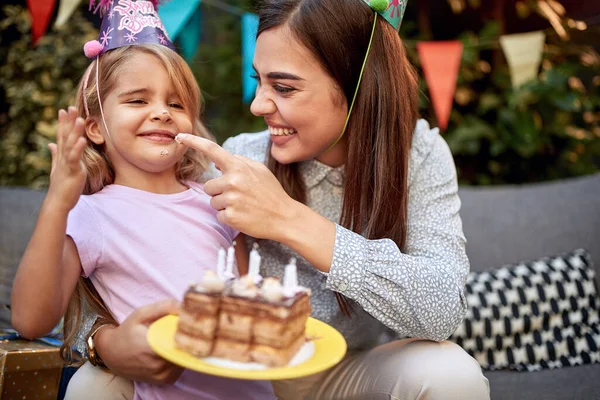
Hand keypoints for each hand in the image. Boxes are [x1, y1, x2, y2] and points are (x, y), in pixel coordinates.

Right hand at [46, 106, 86, 211]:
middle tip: (70, 107)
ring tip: (79, 119)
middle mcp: (63, 157)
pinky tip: (82, 140)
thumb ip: (55, 154)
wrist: (58, 201)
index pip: (62, 136)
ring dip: (75, 132)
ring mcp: (68, 163)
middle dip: (68, 122)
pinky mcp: (73, 171)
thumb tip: (51, 144)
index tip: (64, 109)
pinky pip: (75, 158)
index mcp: (62, 155)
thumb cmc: (60, 185)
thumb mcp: (58, 167)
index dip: (63, 123)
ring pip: (71, 145)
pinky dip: (78, 149)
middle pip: (66, 136)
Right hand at [96, 299, 182, 383]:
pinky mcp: (165, 380)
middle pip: (187, 350)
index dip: (189, 331)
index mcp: (153, 348)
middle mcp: (159, 365)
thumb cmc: (127, 332)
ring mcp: (163, 375)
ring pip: (185, 359)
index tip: (189, 323)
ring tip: (176, 339)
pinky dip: (180, 358)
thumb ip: (163, 307)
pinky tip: (173, 350)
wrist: (111, 354)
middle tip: (185, 329)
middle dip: (188, 339)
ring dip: (185, 349)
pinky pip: (181, 368)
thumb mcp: (141, 314)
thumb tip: (183, 306)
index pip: (183, 340)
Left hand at [175, 134, 297, 240]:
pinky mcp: (231, 217)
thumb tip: (216, 160)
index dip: (193, 141)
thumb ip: (239, 161)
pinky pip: (219, 216)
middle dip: (220, 191)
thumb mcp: (259, 170)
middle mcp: (232, 181)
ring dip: (224, 205)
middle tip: (240, 195)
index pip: (212, 149)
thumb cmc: (271, 192)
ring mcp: (231, 200)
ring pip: (213, 202)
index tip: (179, 136)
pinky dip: (229, 217)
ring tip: (244, 205)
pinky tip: (244, 216)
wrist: (285, 217)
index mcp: (238, 166)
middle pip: (209, 186)